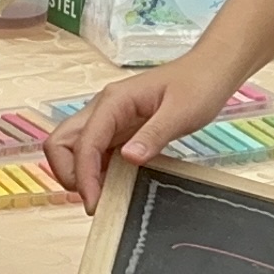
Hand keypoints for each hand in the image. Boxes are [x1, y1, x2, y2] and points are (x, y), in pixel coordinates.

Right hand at [44, 57, 243, 205]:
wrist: (211, 70)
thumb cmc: (199, 85)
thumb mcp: (181, 113)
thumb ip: (153, 135)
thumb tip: (128, 158)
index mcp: (114, 102)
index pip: (84, 142)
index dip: (83, 175)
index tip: (95, 203)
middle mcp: (103, 109)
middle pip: (61, 142)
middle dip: (68, 173)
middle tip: (93, 199)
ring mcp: (109, 119)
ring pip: (73, 148)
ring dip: (79, 174)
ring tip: (103, 197)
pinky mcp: (119, 129)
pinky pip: (95, 152)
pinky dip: (95, 171)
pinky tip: (114, 186)